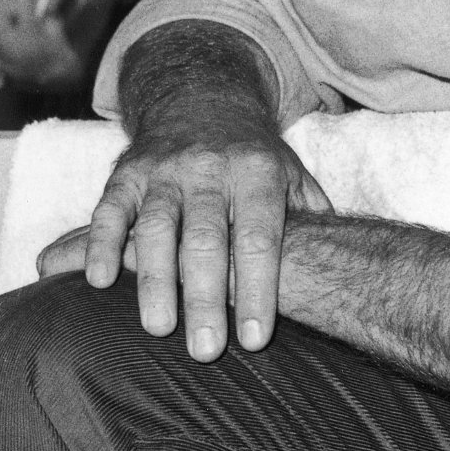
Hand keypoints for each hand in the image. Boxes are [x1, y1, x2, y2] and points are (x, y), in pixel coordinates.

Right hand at [39, 106, 331, 357]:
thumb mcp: (290, 175)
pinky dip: (101, 243)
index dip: (259, 287)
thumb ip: (313, 216)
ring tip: (160, 329)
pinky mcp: (126, 173)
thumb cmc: (252, 158)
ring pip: (157, 227)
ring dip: (155, 280)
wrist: (200, 99)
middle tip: (207, 351)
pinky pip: (110, 209)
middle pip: (207, 238)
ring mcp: (164, 170)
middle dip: (206, 296)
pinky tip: (101, 281)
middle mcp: (210, 169)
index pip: (260, 236)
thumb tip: (348, 265)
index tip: (255, 339)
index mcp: (257, 172)